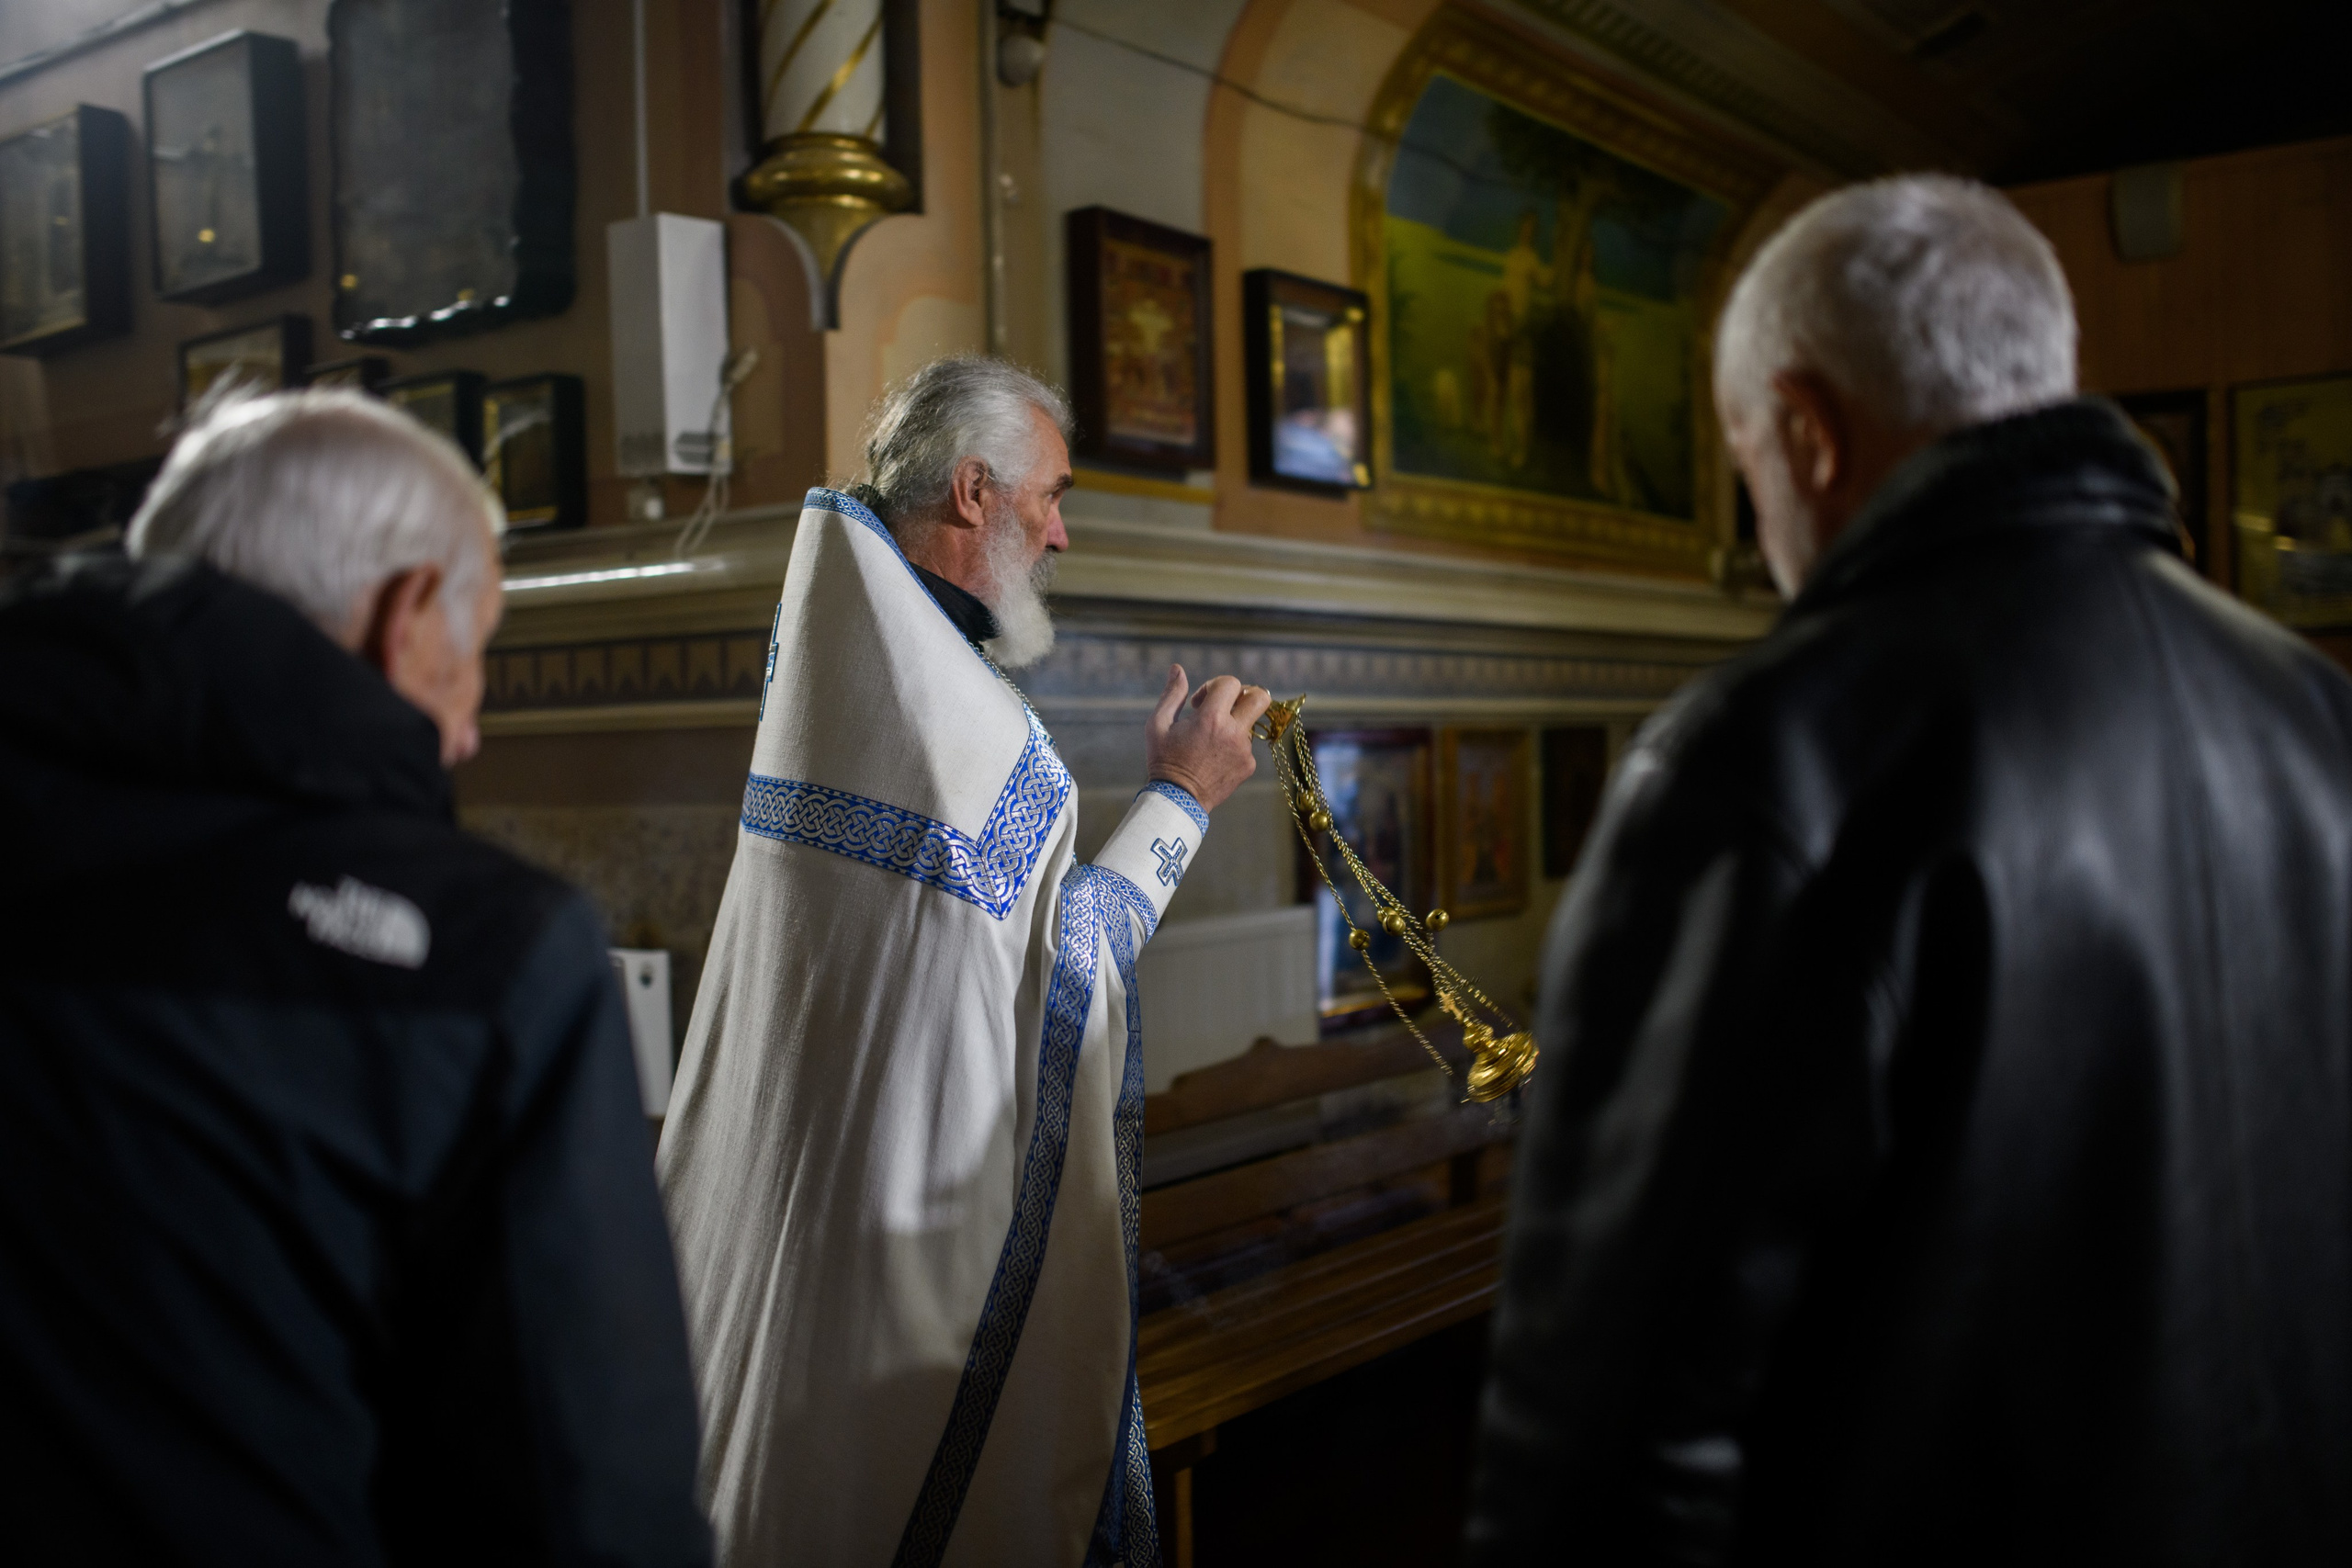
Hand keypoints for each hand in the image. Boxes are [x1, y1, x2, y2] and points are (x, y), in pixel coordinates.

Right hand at [1144, 665, 1268, 812]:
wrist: (1177, 800)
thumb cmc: (1164, 760)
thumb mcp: (1158, 724)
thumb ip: (1172, 694)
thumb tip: (1177, 669)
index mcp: (1211, 718)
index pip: (1231, 683)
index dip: (1214, 685)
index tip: (1200, 701)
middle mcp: (1233, 732)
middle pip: (1260, 697)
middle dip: (1245, 694)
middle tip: (1227, 704)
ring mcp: (1244, 750)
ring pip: (1251, 723)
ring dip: (1234, 723)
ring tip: (1211, 740)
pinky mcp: (1248, 766)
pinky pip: (1247, 745)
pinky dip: (1233, 746)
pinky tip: (1214, 757)